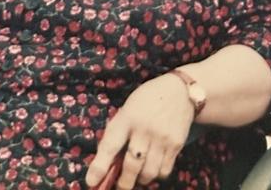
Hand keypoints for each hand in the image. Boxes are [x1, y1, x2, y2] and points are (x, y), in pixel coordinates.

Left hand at [86, 73, 193, 188]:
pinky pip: (164, 171)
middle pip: (132, 165)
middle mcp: (145, 129)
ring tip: (137, 176)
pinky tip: (152, 167)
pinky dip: (155, 175)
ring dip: (140, 180)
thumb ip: (118, 132)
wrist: (180, 90)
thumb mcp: (128, 109)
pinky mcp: (176, 144)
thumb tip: (107, 163)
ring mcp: (162, 138)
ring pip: (149, 173)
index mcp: (128, 117)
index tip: (91, 181)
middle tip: (119, 186)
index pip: (110, 145)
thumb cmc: (147, 100)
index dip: (100, 166)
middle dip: (123, 183)